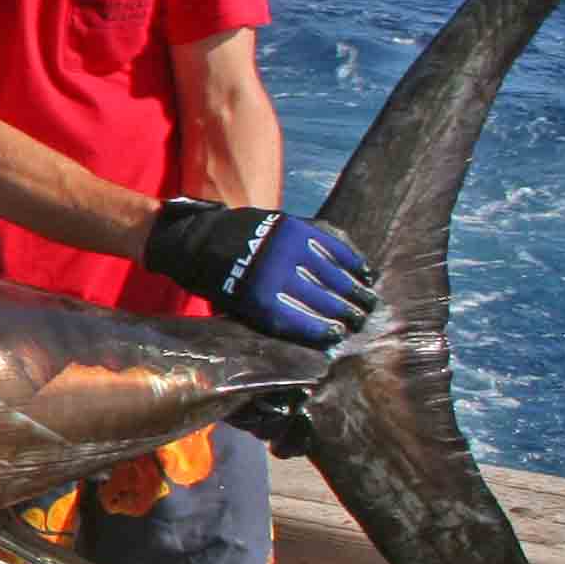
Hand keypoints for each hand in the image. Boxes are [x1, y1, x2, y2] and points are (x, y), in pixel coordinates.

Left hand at [142, 200, 376, 345]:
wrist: (195, 238)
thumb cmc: (215, 281)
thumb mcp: (235, 308)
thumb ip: (268, 319)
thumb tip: (310, 337)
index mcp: (259, 301)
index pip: (304, 322)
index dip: (324, 331)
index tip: (339, 336)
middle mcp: (276, 274)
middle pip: (324, 299)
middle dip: (348, 312)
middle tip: (363, 321)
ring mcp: (287, 247)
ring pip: (333, 273)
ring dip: (355, 289)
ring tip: (369, 301)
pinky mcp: (293, 226)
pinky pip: (331, 245)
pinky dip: (350, 259)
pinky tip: (363, 272)